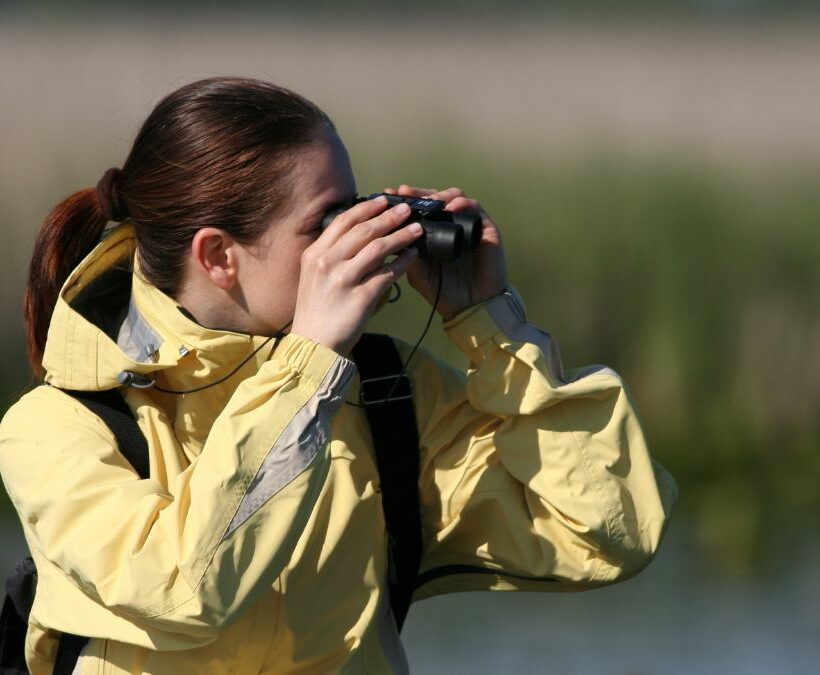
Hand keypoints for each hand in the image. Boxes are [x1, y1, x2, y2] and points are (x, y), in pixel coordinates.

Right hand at [291, 197, 422, 355]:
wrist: (315, 344)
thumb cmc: (317, 310)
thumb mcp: (313, 276)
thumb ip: (331, 255)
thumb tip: (359, 235)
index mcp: (314, 254)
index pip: (343, 222)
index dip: (366, 208)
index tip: (383, 201)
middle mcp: (327, 262)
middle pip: (364, 231)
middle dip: (389, 217)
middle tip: (407, 210)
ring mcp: (344, 279)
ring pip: (378, 248)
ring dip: (400, 236)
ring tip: (416, 230)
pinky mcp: (361, 297)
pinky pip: (387, 274)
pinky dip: (402, 263)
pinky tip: (412, 256)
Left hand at [384, 185, 507, 319]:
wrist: (470, 307)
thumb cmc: (444, 292)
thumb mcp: (417, 272)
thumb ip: (406, 254)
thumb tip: (391, 232)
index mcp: (433, 234)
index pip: (420, 209)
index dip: (406, 200)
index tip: (390, 196)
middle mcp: (450, 226)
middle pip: (436, 198)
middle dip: (420, 193)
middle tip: (406, 193)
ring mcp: (468, 226)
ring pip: (455, 198)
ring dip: (441, 194)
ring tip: (429, 201)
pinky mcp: (486, 229)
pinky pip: (475, 209)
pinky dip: (463, 203)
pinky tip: (451, 207)